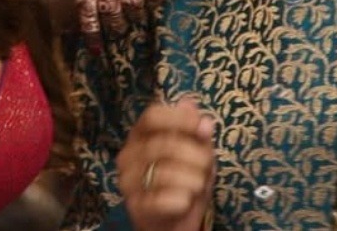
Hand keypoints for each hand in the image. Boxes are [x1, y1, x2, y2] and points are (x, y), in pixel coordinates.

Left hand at [77, 0, 174, 51]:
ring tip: (136, 17)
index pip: (86, 3)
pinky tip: (151, 2)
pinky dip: (153, 2)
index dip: (90, 29)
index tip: (96, 49)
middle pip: (108, 5)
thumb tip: (89, 25)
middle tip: (119, 31)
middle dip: (113, 25)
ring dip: (134, 16)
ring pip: (131, 1)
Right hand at [119, 98, 214, 230]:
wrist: (173, 219)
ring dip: (192, 179)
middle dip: (194, 154)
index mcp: (141, 134)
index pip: (152, 116)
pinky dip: (182, 199)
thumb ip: (199, 135)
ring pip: (163, 173)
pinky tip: (186, 200)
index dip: (178, 118)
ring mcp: (128, 181)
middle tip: (207, 164)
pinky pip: (161, 199)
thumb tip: (205, 120)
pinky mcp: (135, 206)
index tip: (201, 127)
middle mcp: (128, 155)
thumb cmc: (184, 179)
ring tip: (199, 184)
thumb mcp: (197, 153)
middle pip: (162, 144)